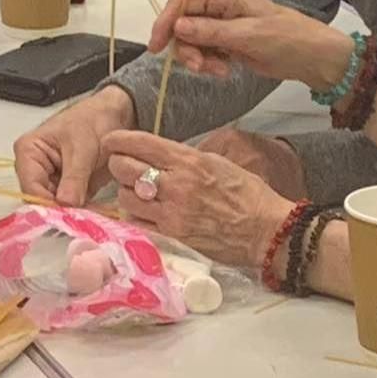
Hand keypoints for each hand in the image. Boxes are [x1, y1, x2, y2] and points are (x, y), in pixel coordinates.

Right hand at [14, 85, 135, 205]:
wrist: (113, 116)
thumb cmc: (93, 120)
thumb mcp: (83, 148)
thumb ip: (74, 177)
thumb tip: (66, 203)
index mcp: (29, 152)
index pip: (31, 187)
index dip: (47, 204)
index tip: (68, 215)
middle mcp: (35, 169)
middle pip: (40, 200)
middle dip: (60, 211)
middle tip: (82, 218)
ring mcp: (51, 180)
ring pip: (55, 207)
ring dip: (72, 214)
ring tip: (90, 216)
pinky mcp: (67, 189)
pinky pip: (70, 207)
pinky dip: (81, 212)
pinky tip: (94, 213)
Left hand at [103, 131, 293, 268]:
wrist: (266, 230)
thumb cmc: (247, 193)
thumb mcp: (216, 162)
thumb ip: (184, 159)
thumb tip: (158, 157)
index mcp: (189, 161)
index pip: (142, 143)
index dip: (119, 140)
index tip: (110, 140)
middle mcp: (177, 185)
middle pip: (124, 169)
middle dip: (118, 165)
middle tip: (121, 167)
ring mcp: (172, 214)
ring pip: (125, 198)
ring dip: (125, 193)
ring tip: (135, 193)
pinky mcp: (172, 237)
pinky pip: (137, 224)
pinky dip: (135, 217)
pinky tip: (142, 214)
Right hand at [150, 0, 353, 90]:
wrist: (311, 57)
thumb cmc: (285, 38)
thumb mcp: (246, 35)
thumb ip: (210, 31)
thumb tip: (177, 25)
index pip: (181, 3)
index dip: (165, 23)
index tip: (156, 47)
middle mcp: (217, 6)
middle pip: (182, 25)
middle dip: (186, 48)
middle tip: (200, 67)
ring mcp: (221, 25)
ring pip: (191, 41)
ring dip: (199, 59)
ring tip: (219, 71)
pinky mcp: (226, 42)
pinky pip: (204, 52)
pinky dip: (208, 64)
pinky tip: (225, 70)